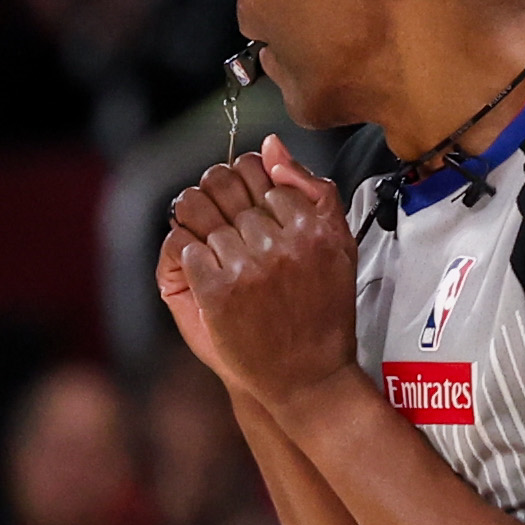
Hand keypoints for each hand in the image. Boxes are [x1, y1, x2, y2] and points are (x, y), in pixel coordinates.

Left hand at [166, 136, 360, 420]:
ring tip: (223, 259)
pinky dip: (192, 259)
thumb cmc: (324, 312)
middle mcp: (282, 243)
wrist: (310, 378)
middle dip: (219, 203)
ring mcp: (248, 267)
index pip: (259, 172)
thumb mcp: (338, 246)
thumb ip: (310, 190)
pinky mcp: (218, 292)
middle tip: (228, 231)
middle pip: (224, 187)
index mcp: (313, 227)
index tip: (252, 213)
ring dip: (203, 231)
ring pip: (200, 215)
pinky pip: (186, 248)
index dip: (248, 189)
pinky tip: (214, 279)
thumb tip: (271, 146)